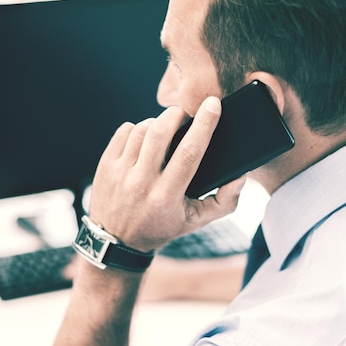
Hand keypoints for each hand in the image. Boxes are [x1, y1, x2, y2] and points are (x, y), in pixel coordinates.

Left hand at [89, 97, 245, 252]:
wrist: (117, 241)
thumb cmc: (161, 227)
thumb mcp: (196, 221)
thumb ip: (224, 201)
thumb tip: (240, 175)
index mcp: (167, 196)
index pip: (189, 152)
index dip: (204, 125)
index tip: (213, 105)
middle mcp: (141, 182)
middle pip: (161, 132)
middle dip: (177, 114)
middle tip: (186, 114)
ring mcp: (120, 173)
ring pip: (143, 128)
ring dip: (159, 122)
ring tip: (166, 131)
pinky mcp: (106, 165)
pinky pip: (125, 131)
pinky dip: (139, 128)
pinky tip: (145, 139)